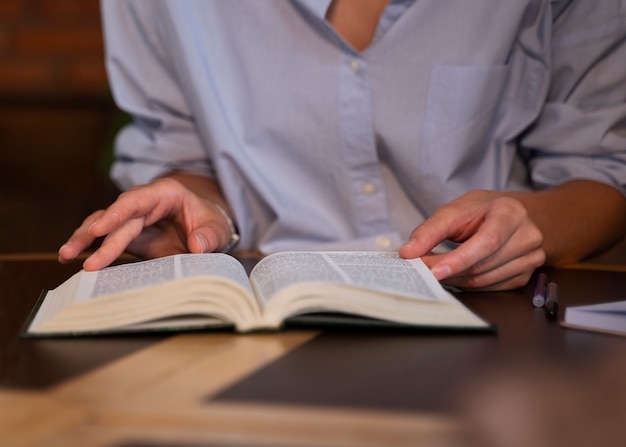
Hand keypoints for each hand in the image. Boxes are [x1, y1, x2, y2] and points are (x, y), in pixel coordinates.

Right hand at [58, 177, 234, 270]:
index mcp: (165, 194)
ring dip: (84, 239)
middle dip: (97, 236)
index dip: (116, 214)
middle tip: (82, 258)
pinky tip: (72, 257)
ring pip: (104, 224)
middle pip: (116, 217)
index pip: (136, 201)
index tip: (99, 229)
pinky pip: (106, 238)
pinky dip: (90, 246)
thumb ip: (208, 236)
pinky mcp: (129, 235)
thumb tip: (197, 246)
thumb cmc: (211, 223)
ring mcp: (133, 219)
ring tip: (66, 255)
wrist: (207, 228)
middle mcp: (144, 203)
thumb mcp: (217, 229)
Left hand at [399, 190, 544, 290]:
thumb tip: (408, 252)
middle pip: (483, 265)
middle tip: (423, 270)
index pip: (487, 242)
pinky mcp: (526, 275)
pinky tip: (455, 275)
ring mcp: (531, 258)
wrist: (511, 215)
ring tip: (436, 271)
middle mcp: (527, 236)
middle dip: (449, 271)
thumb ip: (431, 230)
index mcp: (511, 213)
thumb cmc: (482, 211)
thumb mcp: (455, 210)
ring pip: (485, 280)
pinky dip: (467, 285)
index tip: (433, 270)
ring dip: (455, 280)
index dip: (459, 259)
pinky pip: (491, 288)